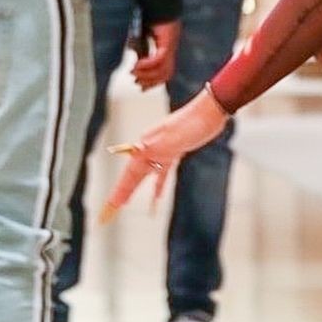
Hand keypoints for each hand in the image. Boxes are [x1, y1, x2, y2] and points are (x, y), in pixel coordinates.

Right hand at [100, 87, 228, 223]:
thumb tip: (133, 149)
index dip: (120, 190)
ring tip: (124, 203)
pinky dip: (158, 184)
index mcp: (146, 146)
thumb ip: (154, 145)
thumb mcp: (172, 136)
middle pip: (132, 175)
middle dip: (121, 192)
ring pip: (145, 174)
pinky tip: (156, 196)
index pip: (129, 173)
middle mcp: (150, 148)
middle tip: (111, 208)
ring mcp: (162, 150)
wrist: (210, 113)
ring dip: (135, 188)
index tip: (112, 204)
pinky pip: (161, 173)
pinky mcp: (174, 152)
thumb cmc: (192, 123)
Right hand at [130, 20, 179, 89]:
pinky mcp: (168, 42)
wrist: (159, 4)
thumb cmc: (152, 19)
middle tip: (137, 84)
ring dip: (148, 74)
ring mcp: (171, 47)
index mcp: (168, 51)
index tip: (141, 88)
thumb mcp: (144, 39)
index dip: (155, 83)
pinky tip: (138, 64)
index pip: (165, 73)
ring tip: (134, 74)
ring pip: (163, 69)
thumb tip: (136, 63)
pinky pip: (159, 58)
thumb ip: (142, 51)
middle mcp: (171, 51)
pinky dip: (148, 63)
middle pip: (166, 74)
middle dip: (151, 82)